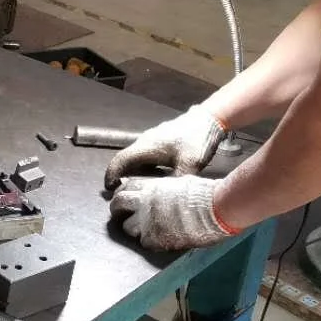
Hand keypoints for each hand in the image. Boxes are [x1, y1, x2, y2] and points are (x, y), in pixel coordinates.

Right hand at [104, 105, 227, 189]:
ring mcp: (152, 140)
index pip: (119, 161)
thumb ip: (177, 182)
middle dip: (122, 177)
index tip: (110, 190)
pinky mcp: (161, 140)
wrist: (210, 118)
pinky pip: (147, 157)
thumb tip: (171, 202)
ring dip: (135, 173)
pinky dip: (146, 168)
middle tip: (126, 194)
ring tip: (141, 189)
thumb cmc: (196, 139)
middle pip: (125, 161)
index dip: (111, 175)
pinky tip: (157, 178)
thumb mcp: (189, 163)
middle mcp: (144, 142)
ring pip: (136, 159)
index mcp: (145, 147)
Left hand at [109, 175, 236, 250]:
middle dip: (117, 210)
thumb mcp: (183, 183)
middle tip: (121, 216)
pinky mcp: (154, 237)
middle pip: (118, 204)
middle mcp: (145, 201)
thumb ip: (169, 188)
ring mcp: (147, 220)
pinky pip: (144, 243)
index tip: (126, 198)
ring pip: (126, 227)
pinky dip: (150, 243)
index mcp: (153, 186)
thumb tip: (168, 191)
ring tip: (141, 232)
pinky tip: (159, 241)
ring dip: (132, 229)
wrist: (216, 208)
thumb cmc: (207, 193)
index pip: (128, 186)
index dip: (124, 192)